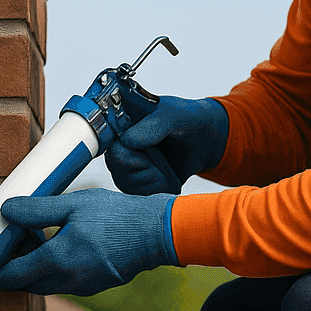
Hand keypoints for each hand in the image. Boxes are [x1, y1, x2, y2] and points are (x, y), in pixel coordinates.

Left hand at [0, 189, 177, 296]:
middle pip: (25, 284)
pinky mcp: (95, 285)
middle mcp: (66, 282)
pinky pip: (65, 282)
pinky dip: (58, 268)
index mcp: (56, 262)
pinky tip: (67, 242)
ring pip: (46, 284)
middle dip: (17, 265)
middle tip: (20, 236)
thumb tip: (7, 211)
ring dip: (38, 267)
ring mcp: (82, 287)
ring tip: (44, 235)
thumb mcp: (72, 205)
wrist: (157, 234)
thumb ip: (36, 209)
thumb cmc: (116, 217)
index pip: (10, 278)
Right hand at [106, 96, 228, 194]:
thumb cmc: (190, 121)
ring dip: (149, 180)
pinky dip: (154, 190)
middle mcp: (120, 141)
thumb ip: (154, 125)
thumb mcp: (176, 116)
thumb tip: (128, 141)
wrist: (206, 141)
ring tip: (164, 169)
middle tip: (158, 160)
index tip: (142, 158)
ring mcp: (127, 163)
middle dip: (141, 168)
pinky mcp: (136, 180)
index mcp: (124, 120)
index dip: (120, 153)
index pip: (104, 140)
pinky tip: (164, 179)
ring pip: (124, 181)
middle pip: (114, 165)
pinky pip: (135, 194)